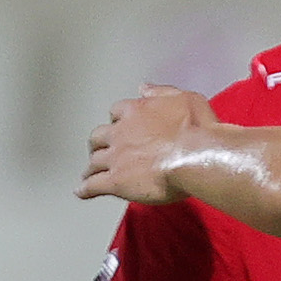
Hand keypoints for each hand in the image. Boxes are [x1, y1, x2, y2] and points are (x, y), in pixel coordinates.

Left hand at [83, 86, 217, 209]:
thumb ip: (161, 92)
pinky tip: (83, 192)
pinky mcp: (116, 181)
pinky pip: (93, 185)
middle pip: (98, 136)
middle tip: (100, 149)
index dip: (117, 121)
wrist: (198, 156)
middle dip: (98, 143)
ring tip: (90, 173)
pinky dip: (86, 189)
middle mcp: (121, 132)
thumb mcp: (185, 98)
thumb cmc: (198, 130)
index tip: (119, 125)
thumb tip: (145, 88)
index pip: (116, 112)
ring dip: (91, 167)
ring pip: (94, 161)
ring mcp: (116, 157)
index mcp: (137, 111)